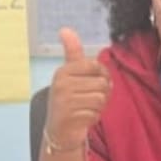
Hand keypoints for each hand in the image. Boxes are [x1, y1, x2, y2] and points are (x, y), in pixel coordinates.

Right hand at [45, 28, 110, 150]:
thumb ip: (72, 53)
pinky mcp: (70, 116)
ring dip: (98, 107)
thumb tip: (65, 29)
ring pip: (100, 98)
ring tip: (87, 109)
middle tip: (91, 101)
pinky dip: (93, 118)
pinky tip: (83, 118)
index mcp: (63, 72)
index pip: (95, 66)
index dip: (102, 76)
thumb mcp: (69, 75)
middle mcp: (61, 84)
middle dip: (102, 94)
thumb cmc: (69, 100)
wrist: (58, 131)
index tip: (94, 84)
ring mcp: (64, 100)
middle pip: (102, 83)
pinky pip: (95, 113)